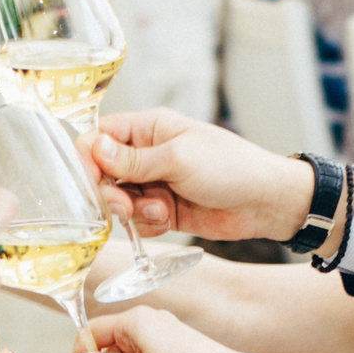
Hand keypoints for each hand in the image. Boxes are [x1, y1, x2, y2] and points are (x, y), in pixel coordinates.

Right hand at [87, 109, 316, 241]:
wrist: (265, 202)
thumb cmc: (230, 167)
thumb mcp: (178, 158)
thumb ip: (133, 159)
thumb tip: (94, 148)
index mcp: (149, 128)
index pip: (100, 136)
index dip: (89, 158)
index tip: (89, 180)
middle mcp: (148, 154)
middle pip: (104, 173)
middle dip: (110, 192)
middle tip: (124, 205)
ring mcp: (155, 183)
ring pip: (120, 200)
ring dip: (134, 210)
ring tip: (160, 210)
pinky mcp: (163, 210)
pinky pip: (138, 220)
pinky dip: (147, 224)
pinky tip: (168, 219)